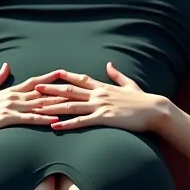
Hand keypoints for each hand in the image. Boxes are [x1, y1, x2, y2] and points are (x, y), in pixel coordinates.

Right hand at [0, 63, 68, 139]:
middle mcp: (14, 97)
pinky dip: (43, 118)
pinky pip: (29, 118)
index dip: (48, 77)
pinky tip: (54, 119)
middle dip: (58, 90)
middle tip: (75, 88)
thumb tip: (6, 64)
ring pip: (38, 104)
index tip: (62, 72)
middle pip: (41, 92)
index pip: (34, 82)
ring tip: (71, 103)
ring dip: (55, 104)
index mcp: (10, 91)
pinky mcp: (8, 119)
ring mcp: (11, 107)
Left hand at [31, 62, 169, 132]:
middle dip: (51, 90)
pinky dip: (66, 123)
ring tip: (37, 108)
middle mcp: (98, 95)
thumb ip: (117, 75)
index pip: (80, 79)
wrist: (155, 110)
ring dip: (53, 106)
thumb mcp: (129, 84)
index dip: (64, 76)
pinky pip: (81, 122)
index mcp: (103, 87)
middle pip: (69, 91)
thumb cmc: (143, 100)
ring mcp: (100, 106)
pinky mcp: (104, 118)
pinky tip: (55, 125)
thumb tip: (109, 64)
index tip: (51, 73)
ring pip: (71, 105)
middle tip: (35, 88)